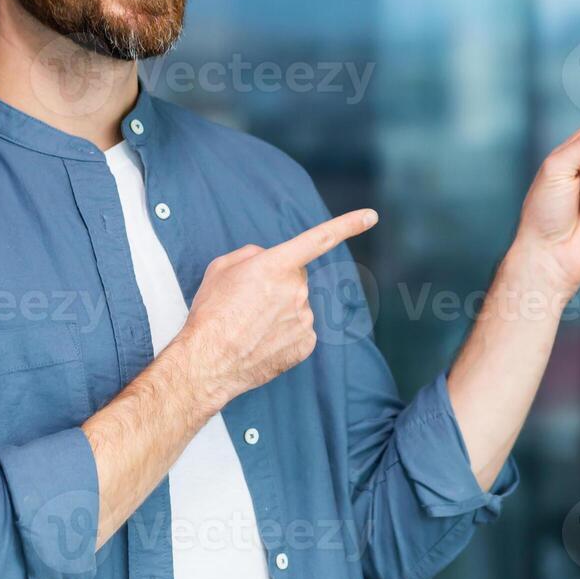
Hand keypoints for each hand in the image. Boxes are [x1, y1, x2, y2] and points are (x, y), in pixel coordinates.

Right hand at [177, 208, 378, 407]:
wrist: (208, 363)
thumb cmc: (211, 314)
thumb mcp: (221, 268)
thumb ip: (252, 255)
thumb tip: (269, 259)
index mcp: (276, 265)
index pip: (319, 239)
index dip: (347, 225)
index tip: (370, 215)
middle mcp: (296, 290)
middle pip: (295, 278)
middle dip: (277, 284)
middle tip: (248, 302)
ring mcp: (304, 318)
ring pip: (297, 305)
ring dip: (279, 311)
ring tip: (250, 326)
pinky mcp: (306, 343)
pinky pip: (299, 330)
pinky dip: (283, 334)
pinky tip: (261, 341)